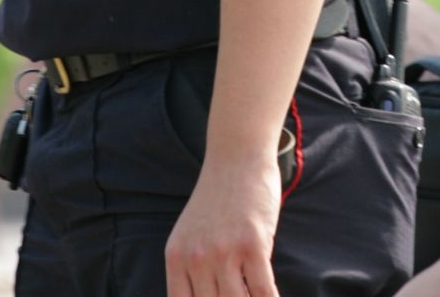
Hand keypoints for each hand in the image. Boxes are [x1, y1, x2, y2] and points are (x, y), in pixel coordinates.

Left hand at [165, 153, 282, 296]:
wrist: (237, 157)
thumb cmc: (219, 198)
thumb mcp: (190, 233)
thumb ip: (191, 267)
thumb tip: (206, 296)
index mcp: (176, 257)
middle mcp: (196, 258)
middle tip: (238, 296)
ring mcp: (225, 252)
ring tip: (256, 296)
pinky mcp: (253, 245)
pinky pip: (263, 291)